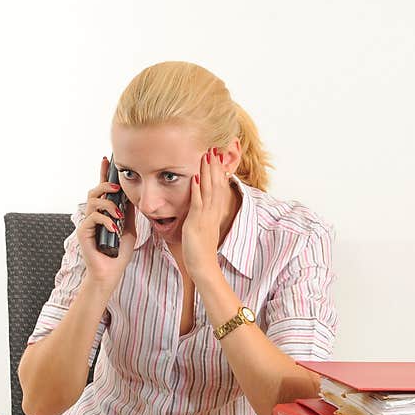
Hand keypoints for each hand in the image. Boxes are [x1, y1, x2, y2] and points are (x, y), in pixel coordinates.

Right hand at [76, 156, 136, 289]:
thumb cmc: (119, 253)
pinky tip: (114, 229)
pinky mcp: (84, 232)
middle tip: (117, 188)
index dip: (104, 174)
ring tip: (118, 215)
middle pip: (95, 191)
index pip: (103, 189)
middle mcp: (94, 215)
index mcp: (104, 213)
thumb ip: (129, 213)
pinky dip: (105, 221)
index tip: (106, 160)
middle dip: (106, 186)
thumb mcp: (129, 229)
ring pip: (93, 201)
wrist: (111, 272)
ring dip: (108, 205)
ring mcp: (88, 223)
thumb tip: (133, 196)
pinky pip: (93, 218)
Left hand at [182, 148, 226, 280]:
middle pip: (215, 184)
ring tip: (207, 155)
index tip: (217, 157)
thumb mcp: (202, 229)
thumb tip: (198, 210)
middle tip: (214, 148)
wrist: (203, 266)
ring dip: (208, 172)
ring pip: (208, 190)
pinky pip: (198, 203)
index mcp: (213, 213)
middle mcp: (212, 212)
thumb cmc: (200, 251)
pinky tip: (196, 178)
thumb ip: (200, 217)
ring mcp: (205, 216)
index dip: (218, 172)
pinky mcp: (197, 222)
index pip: (218, 188)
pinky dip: (197, 190)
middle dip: (214, 166)